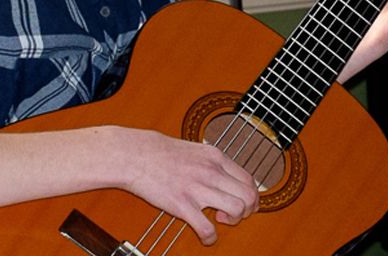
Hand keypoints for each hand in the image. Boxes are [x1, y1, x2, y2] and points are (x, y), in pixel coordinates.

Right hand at [111, 126, 260, 244]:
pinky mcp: (182, 204)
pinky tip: (206, 236)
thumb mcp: (196, 150)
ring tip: (219, 219)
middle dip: (247, 210)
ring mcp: (198, 188)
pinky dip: (211, 237)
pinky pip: (207, 228)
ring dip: (234, 220)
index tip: (244, 204)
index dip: (251, 197)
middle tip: (233, 214)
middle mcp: (211, 171)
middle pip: (248, 195)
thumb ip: (213, 163)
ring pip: (237, 209)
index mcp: (216, 158)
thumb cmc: (161, 153)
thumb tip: (226, 176)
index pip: (249, 180)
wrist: (135, 155)